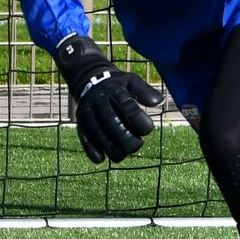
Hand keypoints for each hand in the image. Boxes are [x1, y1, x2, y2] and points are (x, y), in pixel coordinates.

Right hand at [53, 35, 164, 162]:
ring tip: (122, 154)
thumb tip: (158, 102)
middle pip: (110, 119)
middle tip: (137, 146)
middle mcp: (99, 100)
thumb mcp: (131, 81)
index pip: (127, 105)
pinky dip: (91, 149)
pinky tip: (101, 159)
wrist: (89, 79)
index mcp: (114, 90)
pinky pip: (84, 137)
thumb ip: (145, 91)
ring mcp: (88, 112)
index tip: (148, 130)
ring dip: (110, 146)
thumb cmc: (117, 85)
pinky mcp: (81, 123)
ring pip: (97, 131)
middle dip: (124, 136)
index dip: (138, 119)